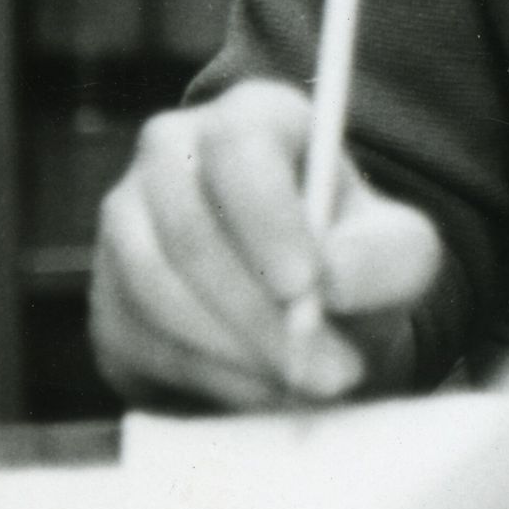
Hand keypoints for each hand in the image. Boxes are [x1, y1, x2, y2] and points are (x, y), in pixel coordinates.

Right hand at [90, 79, 444, 411]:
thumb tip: (330, 282)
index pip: (238, 147)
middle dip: (256, 312)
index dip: (266, 218)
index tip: (306, 285)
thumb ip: (382, 257)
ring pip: (155, 290)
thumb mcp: (400, 252)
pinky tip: (264, 391)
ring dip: (235, 351)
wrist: (308, 314)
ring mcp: (127, 224)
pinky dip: (209, 377)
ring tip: (305, 385)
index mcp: (250, 117)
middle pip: (188, 228)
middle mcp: (172, 154)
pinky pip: (142, 342)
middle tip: (324, 370)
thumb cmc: (353, 262)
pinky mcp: (109, 297)